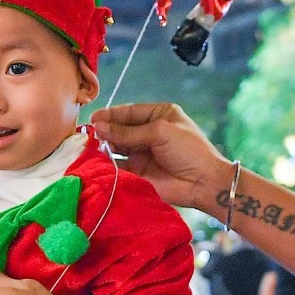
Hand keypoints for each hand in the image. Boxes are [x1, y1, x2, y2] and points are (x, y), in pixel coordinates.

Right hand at [89, 103, 232, 213]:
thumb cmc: (188, 150)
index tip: (94, 118)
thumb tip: (100, 127)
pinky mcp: (139, 171)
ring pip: (118, 145)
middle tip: (92, 134)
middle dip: (107, 130)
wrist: (202, 183)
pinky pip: (119, 164)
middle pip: (122, 128)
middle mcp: (150, 131)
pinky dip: (109, 162)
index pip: (130, 111)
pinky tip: (99, 159)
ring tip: (95, 146)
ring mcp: (144, 152)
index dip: (112, 114)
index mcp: (159, 115)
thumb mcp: (160, 132)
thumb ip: (129, 131)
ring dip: (107, 145)